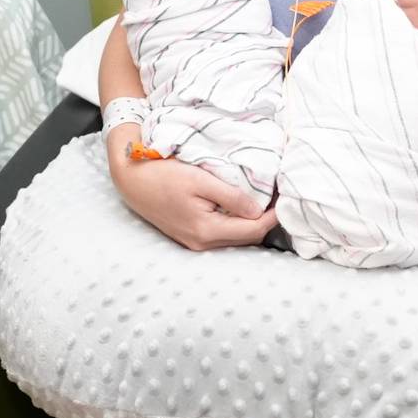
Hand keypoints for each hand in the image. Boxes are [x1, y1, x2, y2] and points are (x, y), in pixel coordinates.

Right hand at [114, 153, 277, 250]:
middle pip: (247, 238)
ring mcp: (195, 242)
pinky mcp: (191, 235)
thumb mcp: (200, 180)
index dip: (274, 216)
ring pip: (236, 237)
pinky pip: (223, 234)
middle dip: (266, 220)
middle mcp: (202, 243)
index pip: (253, 230)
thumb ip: (231, 197)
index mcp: (206, 231)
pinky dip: (237, 223)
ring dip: (252, 222)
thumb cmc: (163, 175)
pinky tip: (243, 207)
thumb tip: (259, 211)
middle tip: (279, 198)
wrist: (131, 180)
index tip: (286, 199)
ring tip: (266, 200)